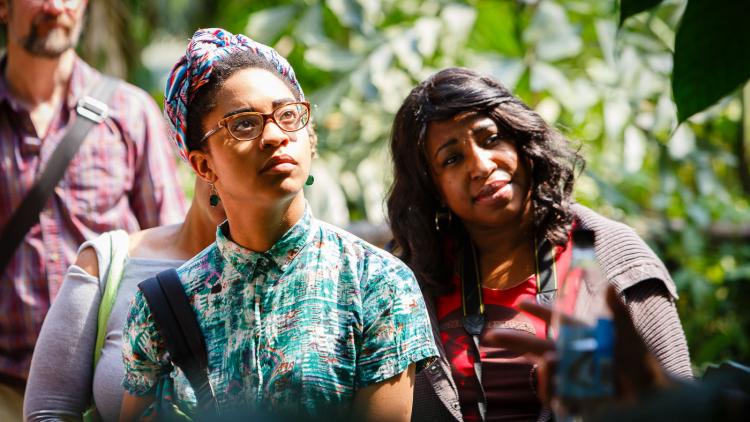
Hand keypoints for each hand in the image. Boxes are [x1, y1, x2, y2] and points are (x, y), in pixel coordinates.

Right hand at [485, 286, 671, 406]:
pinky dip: (551, 387)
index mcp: (584, 337)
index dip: (539, 312)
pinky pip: (555, 396)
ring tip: (547, 362)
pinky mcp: (574, 399)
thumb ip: (618, 314)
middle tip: (490, 336)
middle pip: (537, 348)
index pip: (557, 322)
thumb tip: (609, 285)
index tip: (520, 302)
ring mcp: (572, 378)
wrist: (654, 397)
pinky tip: (556, 379)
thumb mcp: (630, 338)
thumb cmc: (643, 367)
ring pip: (545, 371)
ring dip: (541, 367)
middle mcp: (573, 357)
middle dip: (514, 342)